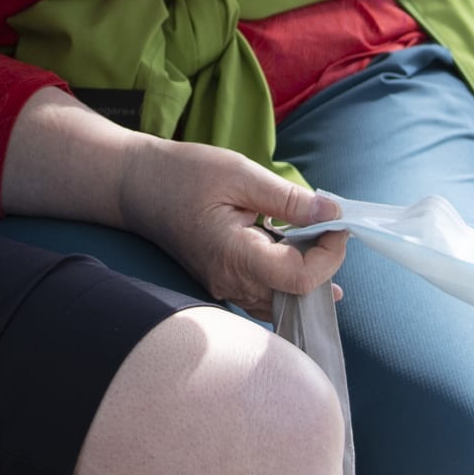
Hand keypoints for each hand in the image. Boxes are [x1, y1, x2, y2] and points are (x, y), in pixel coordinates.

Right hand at [118, 136, 348, 310]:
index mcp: (234, 257)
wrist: (138, 186)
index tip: (335, 221)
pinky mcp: (224, 283)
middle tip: (328, 225)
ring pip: (283, 302)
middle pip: (297, 296)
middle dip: (325, 264)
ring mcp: (225, 288)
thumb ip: (288, 199)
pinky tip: (301, 254)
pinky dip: (290, 279)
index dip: (330, 255)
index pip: (300, 280)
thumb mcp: (240, 173)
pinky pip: (266, 296)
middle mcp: (230, 283)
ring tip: (320, 239)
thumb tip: (332, 214)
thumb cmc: (184, 174)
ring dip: (310, 274)